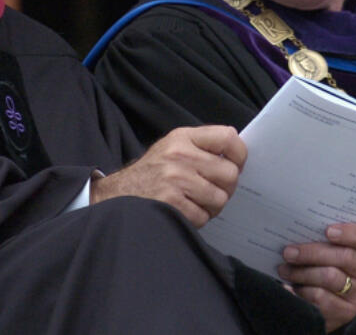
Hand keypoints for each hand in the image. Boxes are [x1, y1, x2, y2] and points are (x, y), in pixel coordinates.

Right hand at [90, 125, 245, 226]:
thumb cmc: (151, 173)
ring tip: (196, 203)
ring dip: (211, 206)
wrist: (115, 195)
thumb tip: (237, 158)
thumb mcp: (172, 147)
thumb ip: (202, 147)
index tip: (236, 166)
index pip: (228, 138)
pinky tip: (184, 211)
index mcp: (183, 137)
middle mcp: (180, 155)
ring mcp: (175, 179)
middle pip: (230, 174)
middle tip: (213, 191)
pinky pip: (203, 216)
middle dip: (225, 188)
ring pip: (219, 198)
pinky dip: (197, 219)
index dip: (239, 155)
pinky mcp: (171, 203)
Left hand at [278, 223, 355, 331]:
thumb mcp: (333, 248)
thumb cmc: (328, 263)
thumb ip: (324, 237)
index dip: (351, 233)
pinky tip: (290, 287)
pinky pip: (321, 299)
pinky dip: (302, 292)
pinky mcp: (346, 313)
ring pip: (330, 278)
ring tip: (285, 269)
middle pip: (345, 257)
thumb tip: (299, 228)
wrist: (328, 300)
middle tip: (289, 252)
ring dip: (302, 272)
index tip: (327, 230)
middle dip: (312, 253)